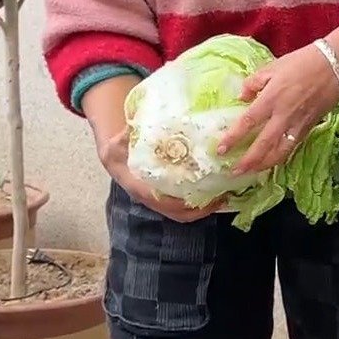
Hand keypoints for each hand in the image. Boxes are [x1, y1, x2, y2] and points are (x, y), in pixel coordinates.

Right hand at [96, 127, 225, 222]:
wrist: (114, 159)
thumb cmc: (117, 152)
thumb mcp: (116, 143)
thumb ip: (125, 136)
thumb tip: (132, 124)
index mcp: (139, 187)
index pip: (160, 200)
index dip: (178, 201)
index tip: (197, 195)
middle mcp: (150, 198)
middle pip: (176, 212)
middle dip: (199, 209)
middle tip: (221, 197)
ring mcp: (158, 201)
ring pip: (182, 214)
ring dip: (202, 209)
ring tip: (223, 197)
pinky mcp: (165, 198)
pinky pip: (183, 208)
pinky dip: (199, 206)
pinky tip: (215, 194)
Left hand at [218, 44, 338, 175]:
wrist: (334, 66)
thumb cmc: (302, 63)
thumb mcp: (273, 67)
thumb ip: (253, 82)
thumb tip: (242, 97)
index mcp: (271, 98)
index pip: (248, 122)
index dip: (233, 138)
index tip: (221, 149)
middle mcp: (283, 115)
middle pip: (264, 144)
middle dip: (248, 160)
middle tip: (235, 171)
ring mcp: (298, 123)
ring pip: (281, 151)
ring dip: (265, 164)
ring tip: (253, 172)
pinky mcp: (310, 126)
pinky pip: (293, 146)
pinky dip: (281, 156)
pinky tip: (273, 160)